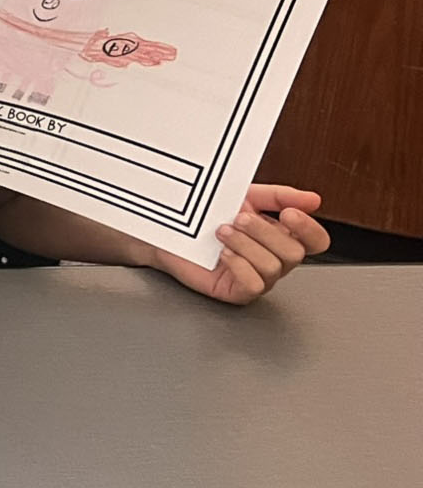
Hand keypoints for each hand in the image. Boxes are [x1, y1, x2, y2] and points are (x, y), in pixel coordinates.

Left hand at [153, 184, 329, 303]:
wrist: (171, 231)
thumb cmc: (208, 216)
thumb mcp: (245, 196)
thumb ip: (279, 196)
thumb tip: (313, 199)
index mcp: (282, 236)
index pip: (316, 241)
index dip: (308, 229)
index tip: (288, 213)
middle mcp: (275, 260)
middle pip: (294, 253)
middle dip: (264, 232)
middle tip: (238, 218)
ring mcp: (259, 278)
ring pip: (272, 267)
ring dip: (245, 244)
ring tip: (222, 232)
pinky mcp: (239, 291)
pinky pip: (254, 285)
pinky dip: (239, 265)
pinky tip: (223, 254)